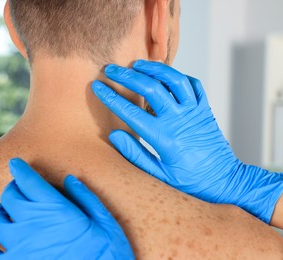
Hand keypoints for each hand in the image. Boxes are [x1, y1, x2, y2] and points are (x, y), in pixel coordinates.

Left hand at [0, 158, 133, 258]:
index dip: (20, 169)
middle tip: (18, 188)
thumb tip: (70, 180)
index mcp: (57, 211)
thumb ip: (86, 198)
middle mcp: (34, 226)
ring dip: (1, 210)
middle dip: (13, 188)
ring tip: (8, 210)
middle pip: (10, 198)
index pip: (29, 182)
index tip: (15, 163)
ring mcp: (21, 249)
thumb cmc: (106, 255)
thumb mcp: (105, 223)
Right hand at [92, 60, 282, 223]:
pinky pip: (192, 85)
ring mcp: (194, 112)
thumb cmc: (190, 182)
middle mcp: (179, 120)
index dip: (111, 98)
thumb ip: (135, 155)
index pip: (130, 113)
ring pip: (173, 80)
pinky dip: (178, 76)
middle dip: (127, 76)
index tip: (98, 86)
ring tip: (137, 64)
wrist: (225, 182)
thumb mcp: (159, 176)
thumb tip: (114, 136)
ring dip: (154, 69)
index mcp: (164, 138)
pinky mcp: (204, 110)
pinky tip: (166, 76)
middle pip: (150, 88)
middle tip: (111, 69)